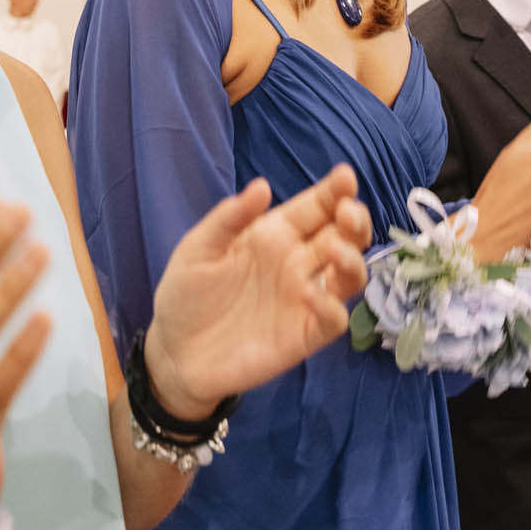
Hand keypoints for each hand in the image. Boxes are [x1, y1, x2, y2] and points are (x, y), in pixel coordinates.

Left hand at [145, 166, 371, 419]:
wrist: (175, 352)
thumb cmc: (187, 293)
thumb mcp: (199, 248)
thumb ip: (229, 218)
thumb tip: (262, 186)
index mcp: (276, 233)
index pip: (316, 206)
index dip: (335, 190)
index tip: (345, 177)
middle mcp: (298, 262)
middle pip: (344, 235)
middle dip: (355, 220)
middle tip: (348, 213)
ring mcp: (305, 298)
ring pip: (349, 275)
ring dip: (352, 260)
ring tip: (336, 251)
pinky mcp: (305, 335)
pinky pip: (333, 319)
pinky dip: (332, 307)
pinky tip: (312, 296)